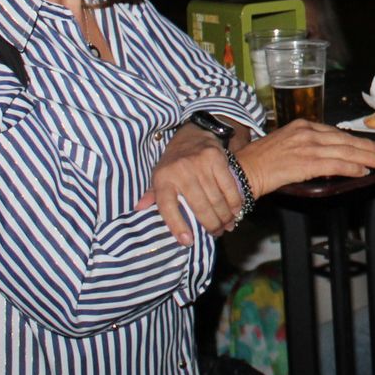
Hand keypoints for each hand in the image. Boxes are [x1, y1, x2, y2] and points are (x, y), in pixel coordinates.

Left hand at [135, 122, 240, 245]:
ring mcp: (200, 164)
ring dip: (224, 217)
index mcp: (163, 179)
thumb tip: (138, 209)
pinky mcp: (217, 158)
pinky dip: (234, 202)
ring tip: (227, 226)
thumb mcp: (160, 176)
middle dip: (211, 224)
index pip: (168, 207)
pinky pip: (229, 186)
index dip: (177, 226)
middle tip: (217, 233)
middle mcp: (180, 171)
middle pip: (198, 206)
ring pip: (216, 199)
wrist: (193, 134)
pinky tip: (236, 211)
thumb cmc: (175, 162)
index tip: (187, 241)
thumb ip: (152, 194)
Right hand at [232, 119, 374, 193]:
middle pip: (344, 140)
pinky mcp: (307, 162)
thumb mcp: (285, 144)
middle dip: (366, 147)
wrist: (244, 170)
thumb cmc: (260, 161)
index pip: (335, 132)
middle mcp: (307, 132)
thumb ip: (305, 145)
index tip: (367, 144)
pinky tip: (363, 172)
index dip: (354, 140)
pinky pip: (336, 165)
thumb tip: (325, 154)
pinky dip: (352, 168)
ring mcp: (308, 147)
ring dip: (366, 158)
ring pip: (344, 152)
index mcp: (302, 125)